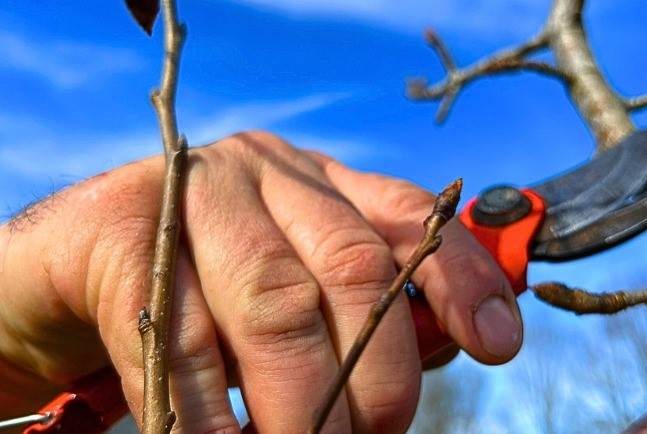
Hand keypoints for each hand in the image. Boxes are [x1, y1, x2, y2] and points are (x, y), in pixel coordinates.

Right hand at [0, 131, 522, 432]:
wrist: (64, 274)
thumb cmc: (194, 300)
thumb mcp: (284, 302)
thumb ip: (349, 319)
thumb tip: (423, 369)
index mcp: (318, 184)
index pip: (410, 218)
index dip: (460, 277)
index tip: (498, 342)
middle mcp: (266, 173)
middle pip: (351, 266)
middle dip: (377, 368)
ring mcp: (193, 194)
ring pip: (276, 302)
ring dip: (301, 399)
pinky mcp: (120, 232)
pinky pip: (181, 336)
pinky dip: (209, 411)